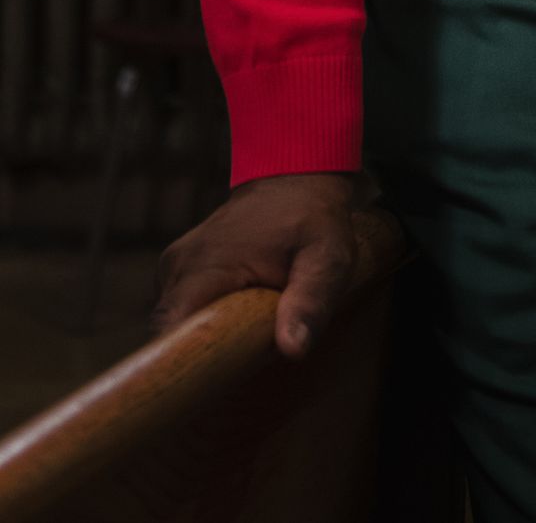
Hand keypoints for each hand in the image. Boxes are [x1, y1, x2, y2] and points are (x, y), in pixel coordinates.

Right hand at [150, 170, 361, 360]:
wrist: (295, 179)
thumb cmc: (313, 219)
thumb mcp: (327, 257)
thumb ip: (311, 300)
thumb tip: (292, 349)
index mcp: (205, 264)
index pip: (170, 331)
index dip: (180, 367)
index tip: (205, 394)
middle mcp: (178, 266)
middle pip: (170, 336)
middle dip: (200, 359)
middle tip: (243, 369)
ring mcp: (173, 268)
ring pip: (176, 327)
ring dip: (205, 340)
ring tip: (246, 341)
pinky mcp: (180, 271)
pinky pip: (182, 312)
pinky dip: (204, 324)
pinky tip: (236, 323)